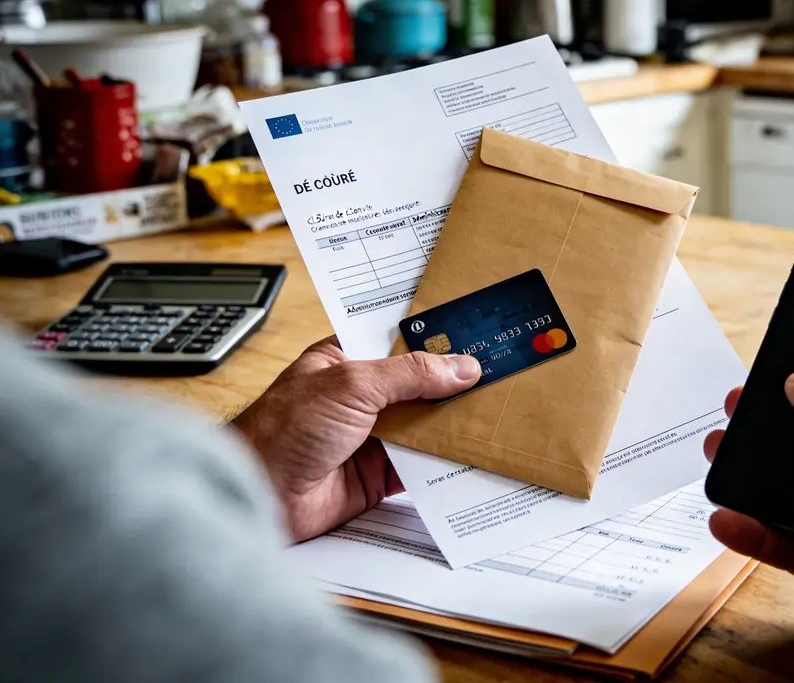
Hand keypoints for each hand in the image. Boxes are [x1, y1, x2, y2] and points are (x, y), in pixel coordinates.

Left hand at [233, 337, 480, 541]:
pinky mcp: (379, 474)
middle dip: (454, 383)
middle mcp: (362, 396)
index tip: (476, 331)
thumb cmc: (282, 429)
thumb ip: (410, 374)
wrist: (259, 495)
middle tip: (501, 373)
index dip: (435, 338)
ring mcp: (372, 435)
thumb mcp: (352, 384)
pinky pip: (423, 465)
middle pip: (420, 385)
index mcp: (347, 360)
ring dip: (454, 423)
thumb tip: (461, 367)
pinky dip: (447, 463)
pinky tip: (476, 454)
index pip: (400, 341)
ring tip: (498, 410)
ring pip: (425, 425)